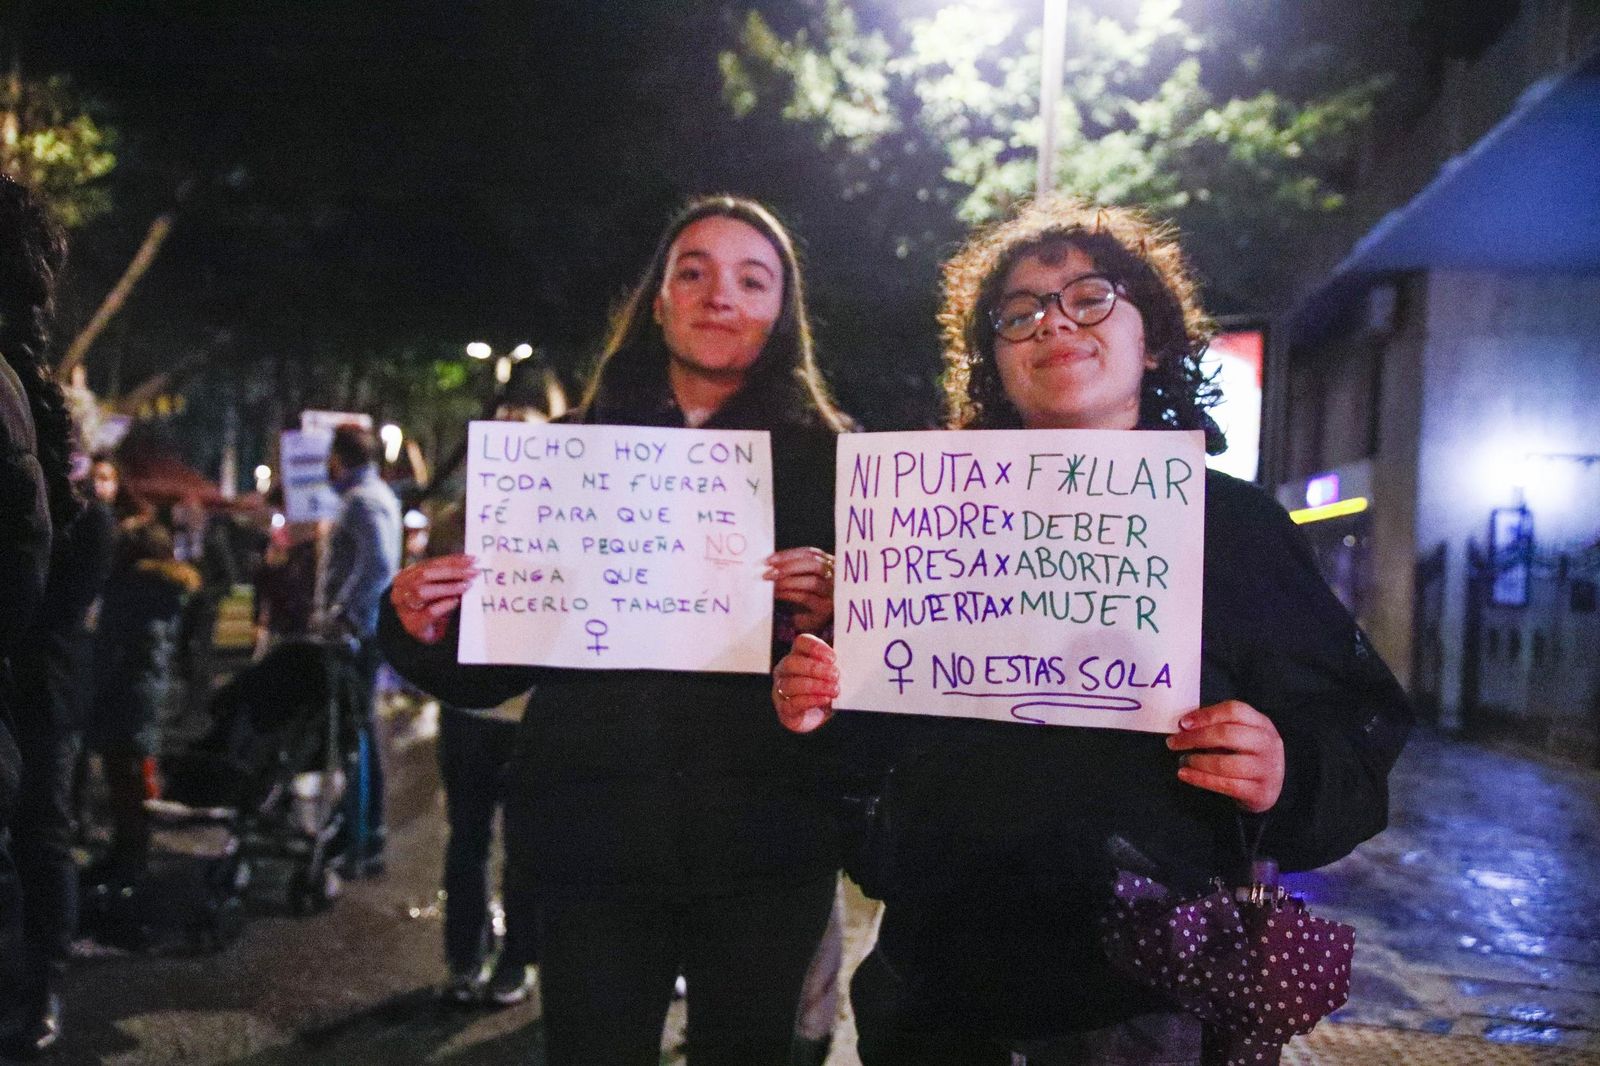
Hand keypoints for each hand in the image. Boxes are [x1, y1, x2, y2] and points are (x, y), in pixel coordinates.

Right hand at [390, 554, 477, 643]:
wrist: (422, 634)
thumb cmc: (431, 609)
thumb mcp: (438, 589)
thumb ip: (447, 578)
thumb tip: (470, 566)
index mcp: (406, 576)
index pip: (430, 564)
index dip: (451, 560)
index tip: (471, 560)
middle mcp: (401, 590)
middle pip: (425, 575)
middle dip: (452, 571)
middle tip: (472, 572)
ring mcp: (404, 608)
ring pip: (422, 591)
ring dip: (448, 587)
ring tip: (466, 585)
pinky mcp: (412, 624)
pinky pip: (429, 612)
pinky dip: (444, 605)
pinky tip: (455, 601)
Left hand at [764, 547, 833, 634]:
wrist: (811, 621)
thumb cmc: (803, 595)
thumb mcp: (800, 578)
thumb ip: (791, 568)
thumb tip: (769, 563)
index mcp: (829, 564)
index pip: (810, 553)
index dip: (789, 555)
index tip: (769, 560)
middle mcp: (834, 576)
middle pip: (815, 565)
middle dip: (789, 566)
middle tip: (769, 572)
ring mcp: (832, 593)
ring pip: (812, 582)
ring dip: (788, 581)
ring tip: (773, 584)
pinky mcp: (825, 609)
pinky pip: (806, 598)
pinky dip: (789, 594)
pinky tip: (778, 594)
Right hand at [773, 633, 838, 732]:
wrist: (818, 716)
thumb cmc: (826, 689)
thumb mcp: (833, 674)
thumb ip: (837, 666)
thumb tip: (854, 662)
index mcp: (798, 654)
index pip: (801, 642)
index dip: (815, 648)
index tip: (833, 658)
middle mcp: (785, 669)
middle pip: (792, 662)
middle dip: (815, 668)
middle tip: (835, 675)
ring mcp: (781, 688)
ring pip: (791, 684)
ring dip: (815, 686)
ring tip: (834, 690)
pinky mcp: (784, 708)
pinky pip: (792, 703)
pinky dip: (810, 700)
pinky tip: (824, 700)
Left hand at [1166, 700, 1284, 813]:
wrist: (1268, 789)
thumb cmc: (1246, 756)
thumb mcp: (1240, 736)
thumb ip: (1218, 727)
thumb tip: (1184, 725)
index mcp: (1261, 724)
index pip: (1234, 710)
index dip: (1206, 715)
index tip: (1183, 723)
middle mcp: (1268, 744)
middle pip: (1226, 734)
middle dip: (1194, 738)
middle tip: (1173, 742)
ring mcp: (1267, 769)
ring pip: (1224, 763)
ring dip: (1196, 761)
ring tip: (1182, 760)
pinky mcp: (1260, 792)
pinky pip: (1225, 785)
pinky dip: (1200, 779)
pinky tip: (1185, 774)